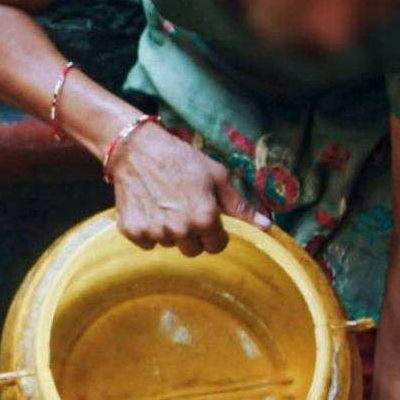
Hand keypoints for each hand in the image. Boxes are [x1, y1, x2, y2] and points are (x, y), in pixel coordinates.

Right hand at [111, 123, 270, 255]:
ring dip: (170, 231)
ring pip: (169, 244)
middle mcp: (180, 230)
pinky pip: (147, 242)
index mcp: (204, 218)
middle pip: (192, 250)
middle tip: (185, 210)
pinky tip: (149, 208)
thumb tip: (267, 226)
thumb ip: (240, 205)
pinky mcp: (132, 230)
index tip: (208, 218)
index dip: (215, 233)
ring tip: (165, 204)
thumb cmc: (181, 159)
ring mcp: (154, 232)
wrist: (136, 149)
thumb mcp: (217, 176)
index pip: (217, 246)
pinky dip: (148, 229)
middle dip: (192, 235)